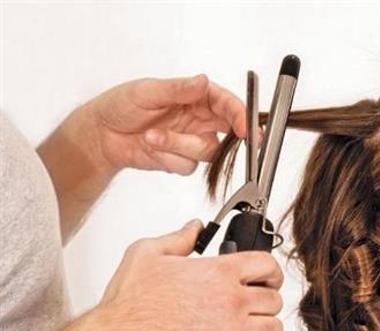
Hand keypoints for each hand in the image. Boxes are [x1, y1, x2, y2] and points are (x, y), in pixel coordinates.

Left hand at [84, 74, 246, 174]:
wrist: (101, 135)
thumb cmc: (120, 106)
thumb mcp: (147, 91)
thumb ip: (178, 89)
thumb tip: (202, 82)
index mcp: (196, 97)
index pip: (227, 104)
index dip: (241, 114)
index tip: (244, 126)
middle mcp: (199, 119)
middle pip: (230, 130)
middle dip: (233, 136)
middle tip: (229, 136)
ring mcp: (192, 141)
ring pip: (208, 152)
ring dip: (179, 146)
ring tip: (151, 137)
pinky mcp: (182, 160)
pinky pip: (188, 166)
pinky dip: (169, 158)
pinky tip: (150, 147)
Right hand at [95, 220, 283, 330]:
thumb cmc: (129, 305)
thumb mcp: (147, 254)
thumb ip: (178, 238)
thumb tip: (194, 228)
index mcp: (219, 272)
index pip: (267, 265)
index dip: (270, 271)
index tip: (268, 278)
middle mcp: (231, 301)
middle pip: (274, 299)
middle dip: (266, 303)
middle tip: (255, 307)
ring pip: (274, 330)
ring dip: (265, 330)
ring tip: (252, 330)